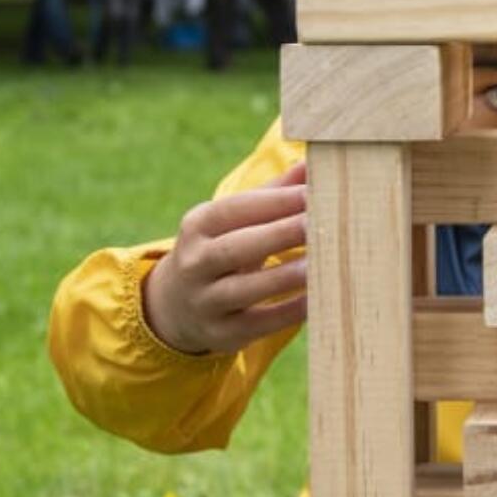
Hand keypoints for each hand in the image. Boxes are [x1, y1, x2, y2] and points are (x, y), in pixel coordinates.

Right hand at [142, 163, 307, 354]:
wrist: (176, 306)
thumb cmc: (222, 248)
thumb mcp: (234, 220)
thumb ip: (273, 193)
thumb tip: (313, 162)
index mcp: (198, 225)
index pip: (236, 209)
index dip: (276, 202)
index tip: (314, 193)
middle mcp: (194, 263)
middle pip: (237, 248)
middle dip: (280, 234)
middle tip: (320, 223)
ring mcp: (205, 302)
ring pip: (244, 289)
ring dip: (283, 277)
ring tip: (320, 264)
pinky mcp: (222, 334)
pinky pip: (258, 323)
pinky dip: (287, 312)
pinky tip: (316, 299)